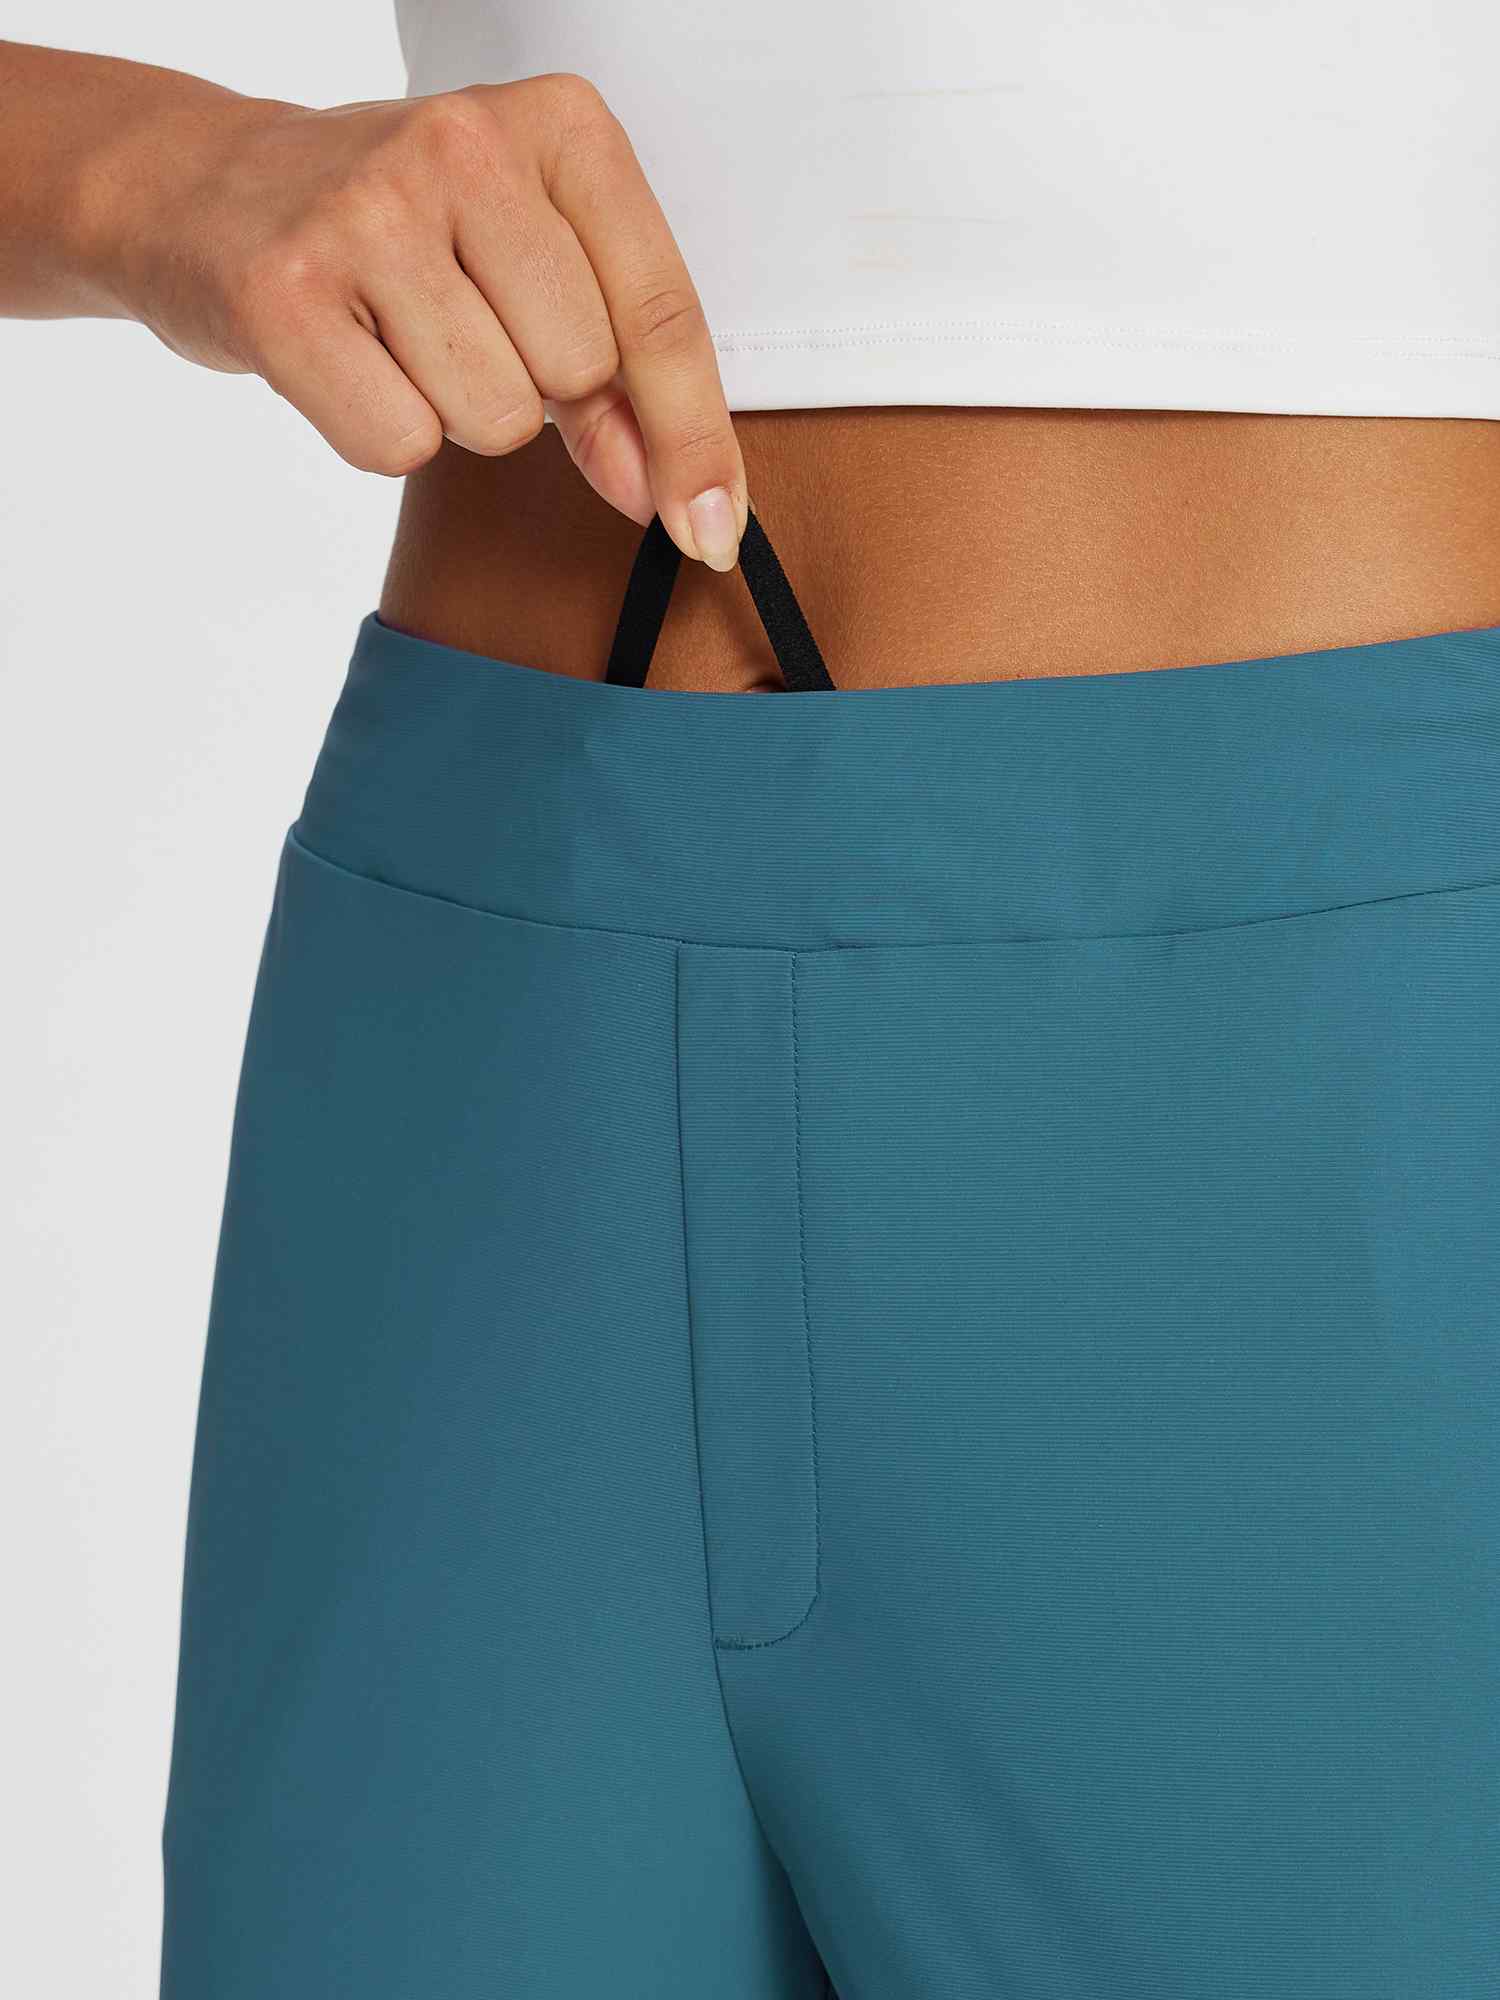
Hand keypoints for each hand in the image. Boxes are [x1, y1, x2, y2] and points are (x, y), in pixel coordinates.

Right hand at [116, 74, 747, 566]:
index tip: (713, 529)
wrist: (205, 190)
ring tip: (398, 336)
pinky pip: (398, 446)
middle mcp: (466, 145)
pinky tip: (346, 360)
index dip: (694, 441)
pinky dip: (381, 432)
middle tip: (461, 330)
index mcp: (561, 125)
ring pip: (495, 421)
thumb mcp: (533, 260)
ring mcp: (369, 212)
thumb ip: (620, 374)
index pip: (659, 315)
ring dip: (455, 413)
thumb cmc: (399, 234)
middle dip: (537, 395)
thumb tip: (672, 500)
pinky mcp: (286, 292)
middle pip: (578, 376)